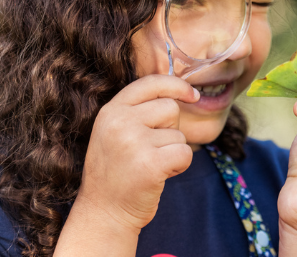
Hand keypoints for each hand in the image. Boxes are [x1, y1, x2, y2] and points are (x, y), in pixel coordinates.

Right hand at [75, 74, 199, 232]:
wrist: (103, 213)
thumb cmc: (115, 172)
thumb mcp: (113, 132)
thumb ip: (136, 111)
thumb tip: (178, 92)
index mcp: (111, 110)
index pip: (150, 83)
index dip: (176, 85)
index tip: (192, 94)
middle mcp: (120, 122)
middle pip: (170, 107)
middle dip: (169, 128)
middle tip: (150, 149)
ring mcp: (134, 142)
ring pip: (178, 134)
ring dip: (172, 151)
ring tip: (149, 166)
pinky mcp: (151, 164)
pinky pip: (185, 153)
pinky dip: (180, 165)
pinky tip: (160, 175)